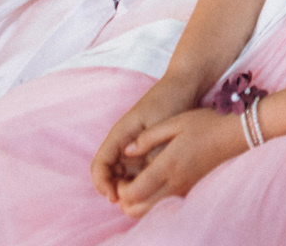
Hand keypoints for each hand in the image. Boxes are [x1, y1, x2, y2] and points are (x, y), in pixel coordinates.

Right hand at [93, 76, 203, 202]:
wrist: (185, 82)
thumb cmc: (171, 100)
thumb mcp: (160, 127)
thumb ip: (150, 152)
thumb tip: (143, 177)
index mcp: (119, 133)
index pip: (99, 164)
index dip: (102, 184)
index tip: (114, 198)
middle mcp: (122, 140)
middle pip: (108, 172)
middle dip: (114, 189)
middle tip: (130, 204)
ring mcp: (133, 143)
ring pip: (122, 172)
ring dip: (128, 185)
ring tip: (142, 199)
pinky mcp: (145, 145)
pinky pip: (137, 167)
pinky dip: (140, 178)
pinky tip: (153, 186)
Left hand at [107, 106, 247, 215]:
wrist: (235, 133)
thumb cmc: (205, 124)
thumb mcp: (175, 122)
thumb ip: (148, 137)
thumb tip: (127, 150)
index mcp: (167, 166)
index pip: (133, 193)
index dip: (120, 189)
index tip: (122, 175)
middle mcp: (174, 183)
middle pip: (137, 209)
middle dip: (125, 201)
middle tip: (126, 182)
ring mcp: (183, 189)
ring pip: (149, 211)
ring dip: (137, 203)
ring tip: (138, 183)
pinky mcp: (189, 190)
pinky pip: (163, 205)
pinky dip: (151, 201)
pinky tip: (153, 183)